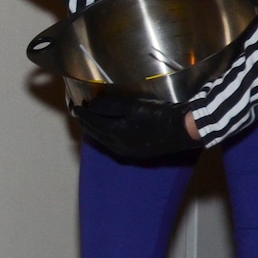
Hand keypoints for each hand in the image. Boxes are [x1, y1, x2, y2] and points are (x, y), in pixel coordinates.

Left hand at [72, 96, 201, 160]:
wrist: (183, 130)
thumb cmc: (159, 115)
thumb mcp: (134, 107)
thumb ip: (111, 106)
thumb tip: (92, 104)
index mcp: (116, 134)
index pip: (92, 122)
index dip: (83, 113)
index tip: (75, 105)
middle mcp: (119, 146)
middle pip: (95, 133)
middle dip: (85, 122)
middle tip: (78, 112)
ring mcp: (128, 151)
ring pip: (103, 140)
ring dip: (94, 130)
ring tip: (88, 121)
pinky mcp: (137, 152)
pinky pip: (113, 144)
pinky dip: (104, 136)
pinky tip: (106, 131)